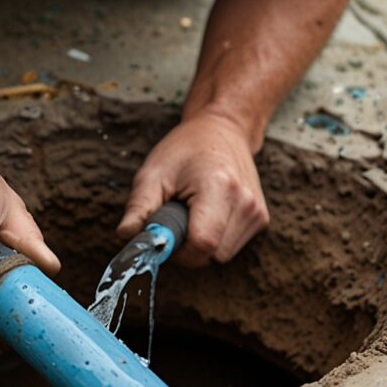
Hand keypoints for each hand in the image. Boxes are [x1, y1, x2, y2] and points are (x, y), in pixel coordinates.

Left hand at [117, 116, 269, 266]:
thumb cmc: (186, 149)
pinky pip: (231, 248)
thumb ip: (139, 207)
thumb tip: (126, 236)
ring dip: (202, 245)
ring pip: (221, 257)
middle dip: (187, 249)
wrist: (224, 129)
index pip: (202, 244)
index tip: (164, 236)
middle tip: (175, 220)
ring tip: (193, 213)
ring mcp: (256, 212)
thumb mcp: (153, 173)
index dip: (178, 251)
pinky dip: (216, 239)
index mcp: (220, 188)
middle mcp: (245, 203)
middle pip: (211, 256)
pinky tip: (209, 214)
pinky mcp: (261, 219)